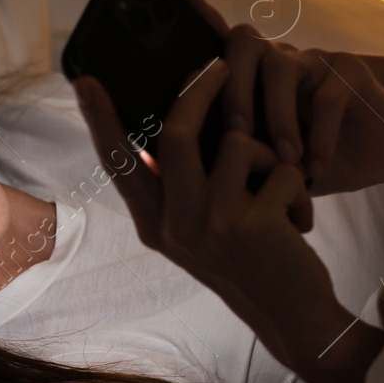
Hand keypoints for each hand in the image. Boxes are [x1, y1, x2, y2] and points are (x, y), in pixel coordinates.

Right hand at [73, 59, 369, 382]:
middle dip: (202, 90)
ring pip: (235, 143)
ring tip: (282, 183)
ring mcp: (211, 226)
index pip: (120, 163)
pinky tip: (300, 218)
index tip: (83, 81)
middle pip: (175, 134)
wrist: (292, 317)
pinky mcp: (253, 226)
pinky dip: (299, 186)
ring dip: (269, 153)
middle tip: (222, 65)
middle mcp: (175, 225)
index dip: (102, 121)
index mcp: (156, 224)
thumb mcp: (202, 229)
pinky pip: (279, 169)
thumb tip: (179, 121)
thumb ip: (183, 187)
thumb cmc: (251, 262)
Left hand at [159, 0, 383, 195]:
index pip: (213, 34)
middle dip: (233, 87)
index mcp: (246, 76)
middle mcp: (275, 58)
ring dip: (278, 116)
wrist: (372, 157)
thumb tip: (166, 162)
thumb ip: (223, 152)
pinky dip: (319, 136)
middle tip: (237, 132)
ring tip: (284, 160)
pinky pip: (328, 95)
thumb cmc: (302, 161)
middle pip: (242, 43)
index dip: (191, 1)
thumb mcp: (258, 161)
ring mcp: (313, 60)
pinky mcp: (350, 71)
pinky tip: (315, 167)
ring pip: (280, 67)